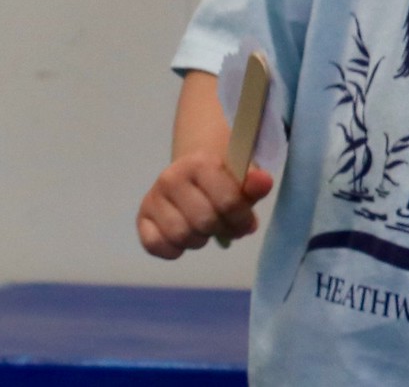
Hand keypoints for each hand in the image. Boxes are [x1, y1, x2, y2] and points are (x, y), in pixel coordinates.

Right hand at [137, 153, 272, 257]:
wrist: (195, 171)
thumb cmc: (224, 178)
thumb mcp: (243, 178)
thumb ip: (254, 183)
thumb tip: (263, 182)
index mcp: (200, 162)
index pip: (227, 201)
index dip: (242, 219)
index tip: (248, 222)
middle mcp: (171, 177)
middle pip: (204, 221)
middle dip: (222, 230)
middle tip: (229, 228)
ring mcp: (153, 198)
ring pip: (181, 235)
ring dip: (200, 240)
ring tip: (207, 230)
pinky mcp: (141, 218)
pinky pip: (155, 246)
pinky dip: (174, 250)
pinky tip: (185, 240)